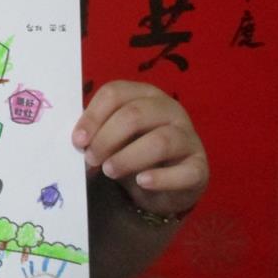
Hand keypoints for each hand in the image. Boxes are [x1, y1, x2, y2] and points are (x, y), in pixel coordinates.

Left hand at [72, 80, 207, 216]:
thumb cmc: (130, 150)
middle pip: (134, 114)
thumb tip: (77, 142)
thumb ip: (95, 133)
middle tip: (91, 159)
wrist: (161, 185)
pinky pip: (184, 171)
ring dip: (128, 158)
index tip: (78, 141)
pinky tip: (142, 182)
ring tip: (109, 171)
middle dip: (107, 138)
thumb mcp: (111, 137)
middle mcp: (170, 109)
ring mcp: (189, 137)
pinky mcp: (200, 167)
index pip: (115, 93)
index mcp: (143, 94)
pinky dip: (161, 178)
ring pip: (160, 141)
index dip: (93, 116)